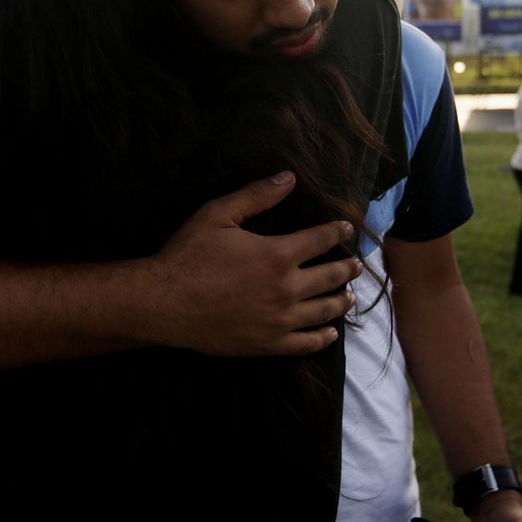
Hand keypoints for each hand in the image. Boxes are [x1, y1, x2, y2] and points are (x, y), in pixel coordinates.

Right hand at [147, 172, 362, 356]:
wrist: (164, 303)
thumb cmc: (189, 255)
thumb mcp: (219, 214)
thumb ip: (257, 195)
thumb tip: (289, 177)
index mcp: (278, 254)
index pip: (320, 240)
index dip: (337, 232)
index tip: (347, 230)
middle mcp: (287, 288)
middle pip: (330, 277)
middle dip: (347, 269)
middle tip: (357, 265)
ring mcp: (279, 320)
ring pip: (323, 311)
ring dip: (341, 301)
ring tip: (350, 297)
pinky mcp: (267, 344)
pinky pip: (304, 343)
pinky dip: (321, 338)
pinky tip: (329, 334)